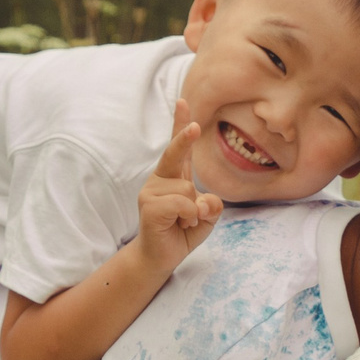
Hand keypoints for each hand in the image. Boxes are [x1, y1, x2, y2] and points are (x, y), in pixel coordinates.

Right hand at [136, 106, 224, 270]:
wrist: (160, 258)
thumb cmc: (182, 233)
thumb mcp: (206, 217)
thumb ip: (211, 205)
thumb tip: (204, 201)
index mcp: (174, 176)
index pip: (178, 147)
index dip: (180, 124)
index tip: (183, 101)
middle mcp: (160, 178)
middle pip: (176, 153)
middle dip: (185, 138)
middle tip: (195, 127)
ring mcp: (151, 191)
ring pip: (188, 189)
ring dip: (195, 211)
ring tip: (183, 223)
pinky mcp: (148, 206)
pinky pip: (183, 204)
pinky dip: (190, 218)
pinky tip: (180, 226)